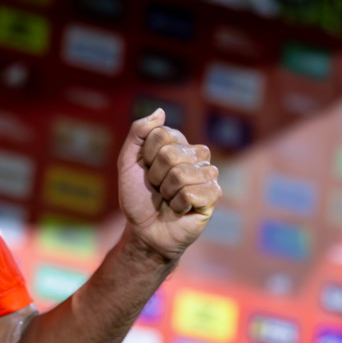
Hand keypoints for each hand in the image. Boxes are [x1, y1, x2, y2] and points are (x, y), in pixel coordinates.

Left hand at [116, 109, 220, 261]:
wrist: (144, 231)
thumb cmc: (137, 197)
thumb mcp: (128, 162)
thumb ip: (138, 133)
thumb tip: (160, 112)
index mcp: (177, 144)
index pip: (162, 133)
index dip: (147, 156)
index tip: (146, 170)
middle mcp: (196, 155)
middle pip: (171, 153)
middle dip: (155, 176)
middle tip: (157, 188)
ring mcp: (207, 175)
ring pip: (182, 174)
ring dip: (166, 192)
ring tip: (168, 199)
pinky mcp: (214, 195)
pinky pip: (192, 192)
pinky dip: (178, 204)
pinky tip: (180, 209)